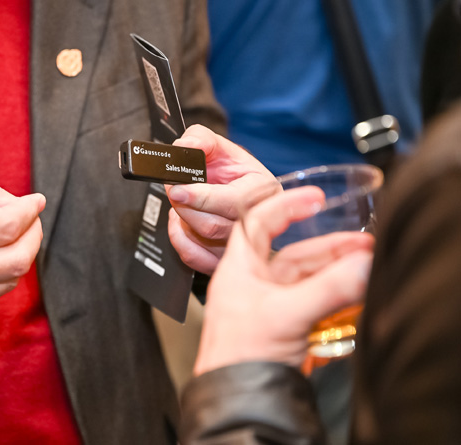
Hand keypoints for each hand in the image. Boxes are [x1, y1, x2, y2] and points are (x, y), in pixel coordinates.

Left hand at [166, 124, 276, 273]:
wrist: (230, 190)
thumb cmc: (228, 171)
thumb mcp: (218, 146)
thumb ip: (201, 139)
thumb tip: (186, 146)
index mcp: (263, 190)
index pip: (233, 201)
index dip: (201, 197)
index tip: (178, 189)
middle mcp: (258, 221)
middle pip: (214, 226)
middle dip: (185, 207)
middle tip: (173, 191)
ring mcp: (242, 244)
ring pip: (203, 244)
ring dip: (182, 222)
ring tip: (182, 202)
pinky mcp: (224, 260)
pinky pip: (195, 258)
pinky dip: (180, 240)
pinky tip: (180, 223)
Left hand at [193, 186, 373, 374]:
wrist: (237, 401)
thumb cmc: (235, 358)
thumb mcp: (284, 315)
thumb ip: (327, 289)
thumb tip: (361, 268)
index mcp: (238, 269)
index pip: (258, 222)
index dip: (285, 204)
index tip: (314, 197)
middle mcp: (253, 283)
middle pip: (294, 253)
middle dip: (329, 245)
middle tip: (361, 243)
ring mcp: (270, 305)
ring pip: (306, 278)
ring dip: (335, 270)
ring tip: (364, 265)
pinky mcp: (285, 327)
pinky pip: (313, 301)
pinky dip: (334, 294)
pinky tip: (353, 292)